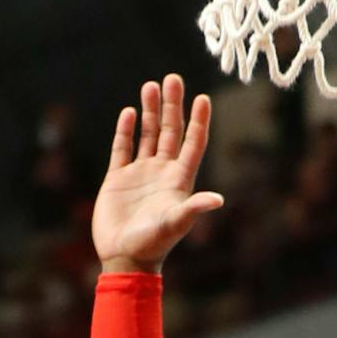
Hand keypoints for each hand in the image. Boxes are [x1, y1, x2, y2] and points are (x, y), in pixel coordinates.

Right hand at [93, 74, 223, 273]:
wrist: (124, 259)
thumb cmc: (153, 244)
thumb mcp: (175, 224)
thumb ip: (194, 208)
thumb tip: (218, 200)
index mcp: (179, 179)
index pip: (193, 143)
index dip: (199, 121)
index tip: (203, 98)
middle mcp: (162, 172)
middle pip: (170, 131)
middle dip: (172, 105)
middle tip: (172, 79)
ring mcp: (140, 173)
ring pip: (146, 135)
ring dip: (149, 111)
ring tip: (150, 85)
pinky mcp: (118, 179)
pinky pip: (122, 148)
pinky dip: (125, 130)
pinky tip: (128, 112)